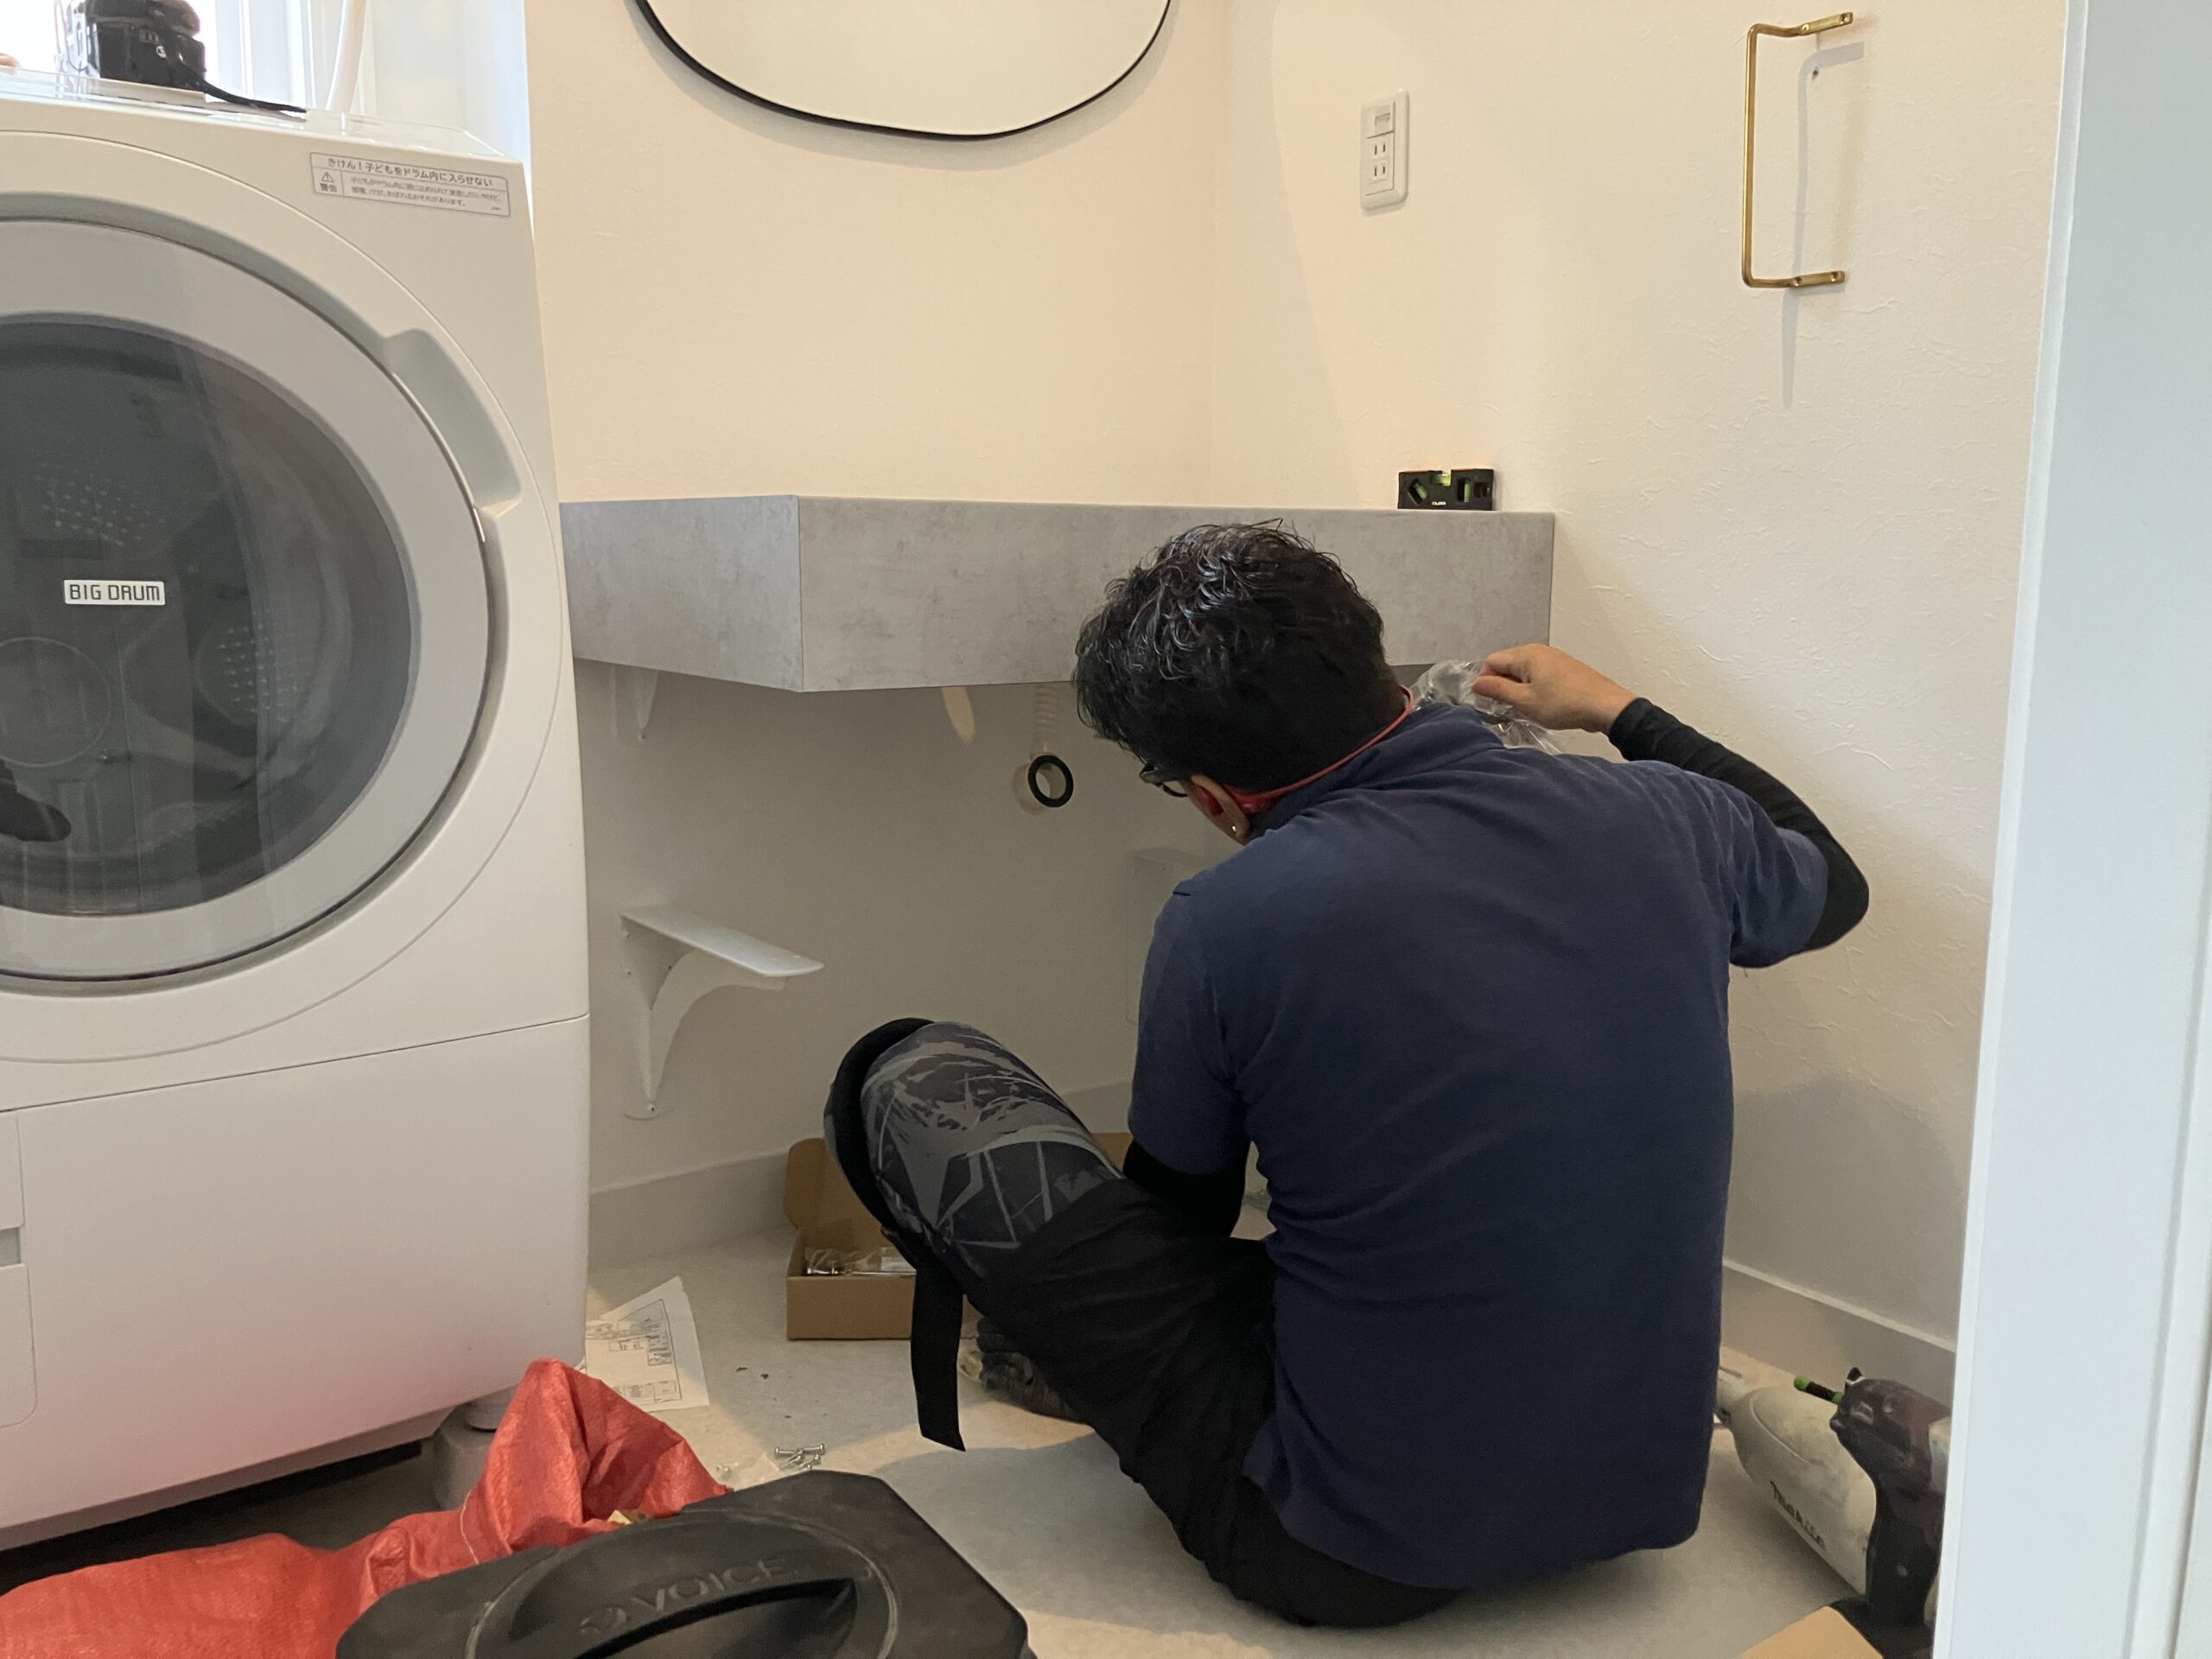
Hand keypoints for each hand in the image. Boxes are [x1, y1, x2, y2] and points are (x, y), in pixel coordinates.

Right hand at [1470, 645, 1635, 733]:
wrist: (1604, 706)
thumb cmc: (1566, 703)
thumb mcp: (1524, 701)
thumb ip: (1498, 690)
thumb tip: (1477, 683)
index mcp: (1526, 654)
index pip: (1492, 661)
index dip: (1486, 682)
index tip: (1489, 702)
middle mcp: (1539, 651)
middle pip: (1507, 665)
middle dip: (1502, 686)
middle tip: (1507, 708)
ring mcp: (1554, 659)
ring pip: (1524, 672)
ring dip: (1519, 690)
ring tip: (1527, 709)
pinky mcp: (1564, 669)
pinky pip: (1539, 676)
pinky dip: (1534, 690)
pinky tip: (1542, 706)